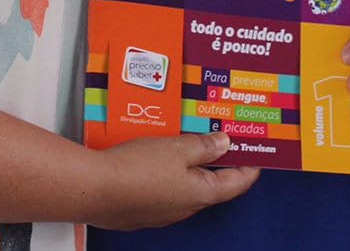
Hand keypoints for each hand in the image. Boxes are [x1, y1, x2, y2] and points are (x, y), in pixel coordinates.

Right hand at [90, 130, 260, 230]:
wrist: (93, 188)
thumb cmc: (136, 169)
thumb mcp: (176, 147)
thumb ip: (203, 145)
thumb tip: (224, 144)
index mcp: (201, 194)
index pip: (237, 183)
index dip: (248, 167)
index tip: (255, 154)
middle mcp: (184, 207)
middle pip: (209, 183)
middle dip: (214, 160)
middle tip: (215, 137)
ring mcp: (161, 211)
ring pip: (182, 185)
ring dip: (185, 165)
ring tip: (179, 140)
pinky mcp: (139, 209)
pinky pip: (159, 188)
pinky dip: (162, 172)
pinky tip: (150, 155)